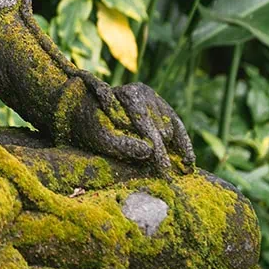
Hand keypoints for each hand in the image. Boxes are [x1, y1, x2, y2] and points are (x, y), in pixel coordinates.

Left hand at [73, 75, 194, 175]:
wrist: (80, 109)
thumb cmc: (88, 124)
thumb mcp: (101, 136)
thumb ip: (123, 144)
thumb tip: (149, 152)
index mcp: (130, 95)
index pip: (149, 127)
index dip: (158, 151)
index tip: (164, 170)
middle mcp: (145, 92)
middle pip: (162, 128)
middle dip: (165, 153)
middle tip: (169, 176)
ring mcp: (153, 98)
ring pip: (171, 129)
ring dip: (173, 150)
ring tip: (176, 172)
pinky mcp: (159, 107)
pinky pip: (177, 126)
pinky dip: (182, 145)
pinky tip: (188, 163)